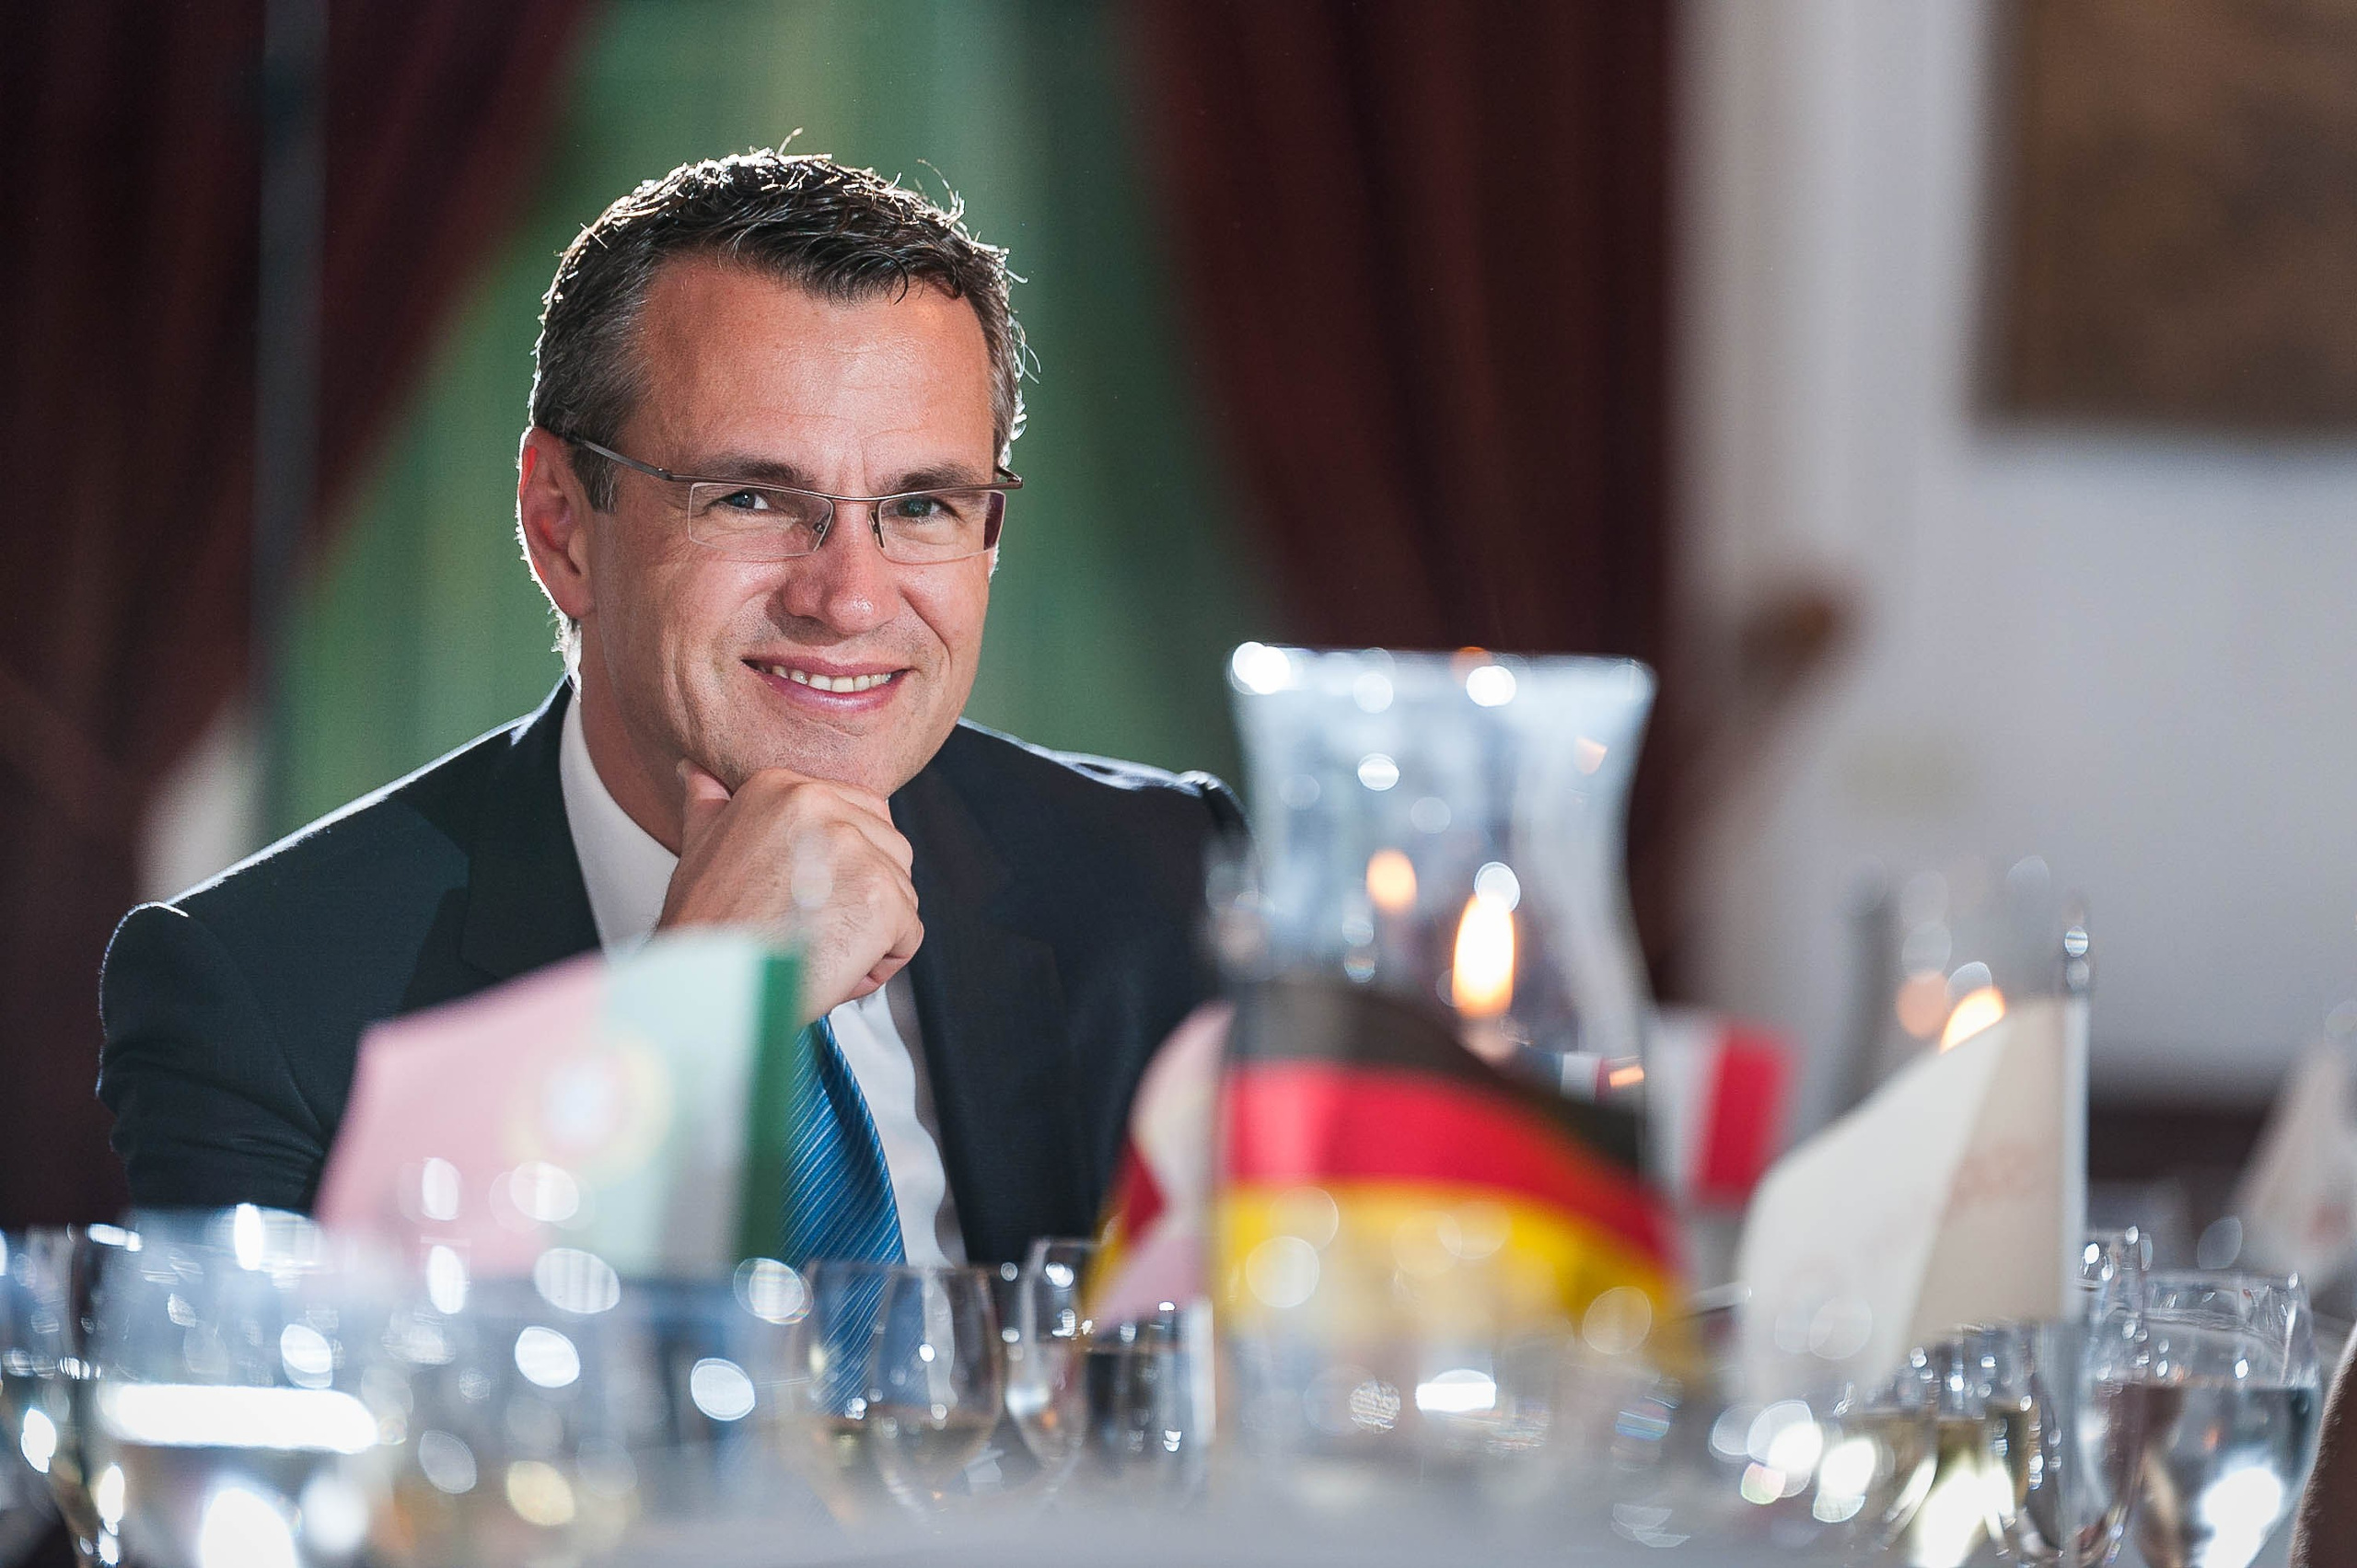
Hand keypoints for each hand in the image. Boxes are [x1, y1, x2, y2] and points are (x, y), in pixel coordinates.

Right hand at [656, 761, 922, 1024]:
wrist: (707, 983)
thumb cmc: (706, 926)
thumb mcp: (699, 846)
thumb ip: (712, 803)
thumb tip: (701, 774)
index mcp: (784, 787)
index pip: (860, 813)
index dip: (845, 865)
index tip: (808, 893)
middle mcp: (822, 805)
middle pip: (889, 850)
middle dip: (863, 896)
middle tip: (811, 925)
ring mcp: (856, 850)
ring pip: (901, 892)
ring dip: (870, 931)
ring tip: (816, 947)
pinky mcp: (881, 899)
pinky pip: (908, 935)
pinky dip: (879, 963)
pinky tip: (833, 967)